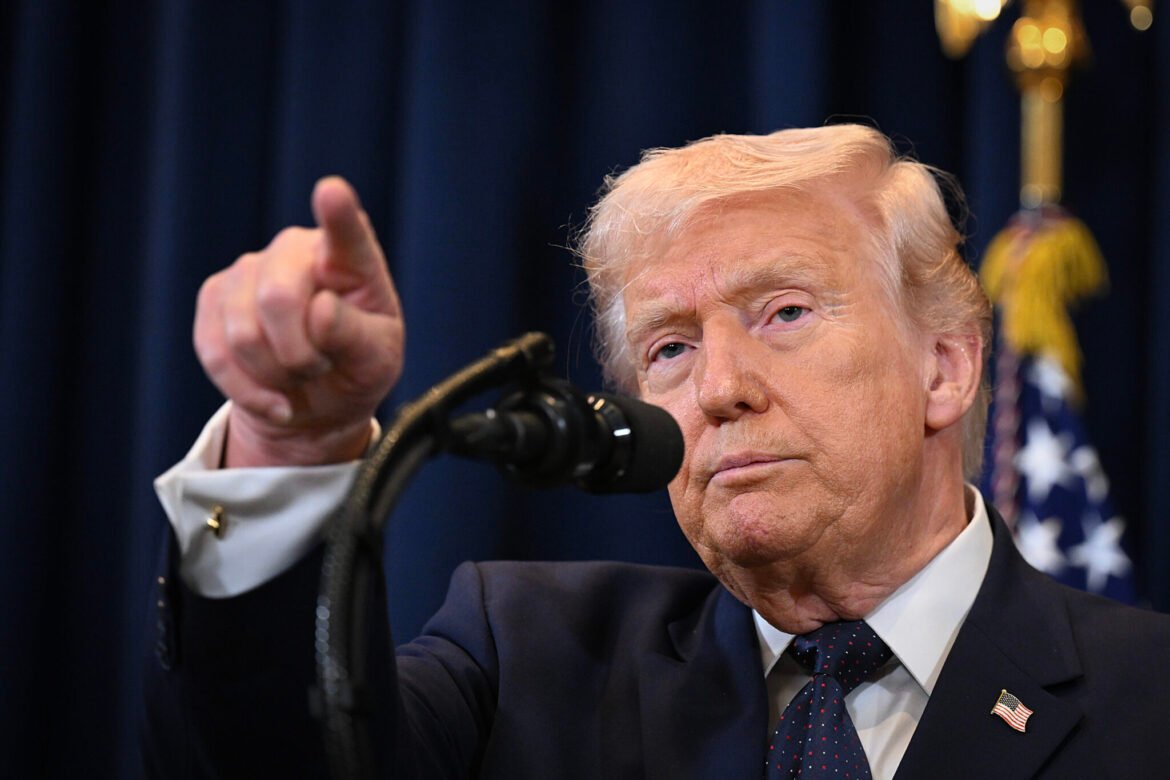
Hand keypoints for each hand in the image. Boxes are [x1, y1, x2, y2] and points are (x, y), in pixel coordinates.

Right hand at [194, 177, 403, 466]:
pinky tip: (274, 398)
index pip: (346, 234)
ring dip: (275, 376)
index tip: (332, 191)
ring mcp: (249, 270)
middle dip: (299, 355)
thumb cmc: (357, 366)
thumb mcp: (376, 360)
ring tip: (299, 375)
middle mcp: (295, 250)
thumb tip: (319, 312)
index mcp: (350, 259)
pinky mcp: (214, 299)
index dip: (337, 214)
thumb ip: (354, 335)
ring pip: (243, 335)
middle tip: (320, 367)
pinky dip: (248, 390)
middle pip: (277, 299)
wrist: (316, 400)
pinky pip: (216, 354)